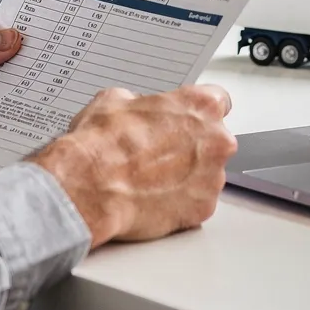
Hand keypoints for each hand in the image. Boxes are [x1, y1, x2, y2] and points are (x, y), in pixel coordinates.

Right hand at [28, 85, 236, 247]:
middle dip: (192, 146)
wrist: (90, 186)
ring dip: (186, 176)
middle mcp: (216, 141)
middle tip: (160, 153)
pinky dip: (179, 202)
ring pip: (207, 175)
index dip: (196, 113)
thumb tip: (138, 108)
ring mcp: (212, 178)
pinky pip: (196, 203)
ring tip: (151, 179)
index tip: (187, 121)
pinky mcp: (202, 209)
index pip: (218, 101)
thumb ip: (142, 103)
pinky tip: (153, 198)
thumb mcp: (114, 99)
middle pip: (214, 141)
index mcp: (201, 106)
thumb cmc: (103, 143)